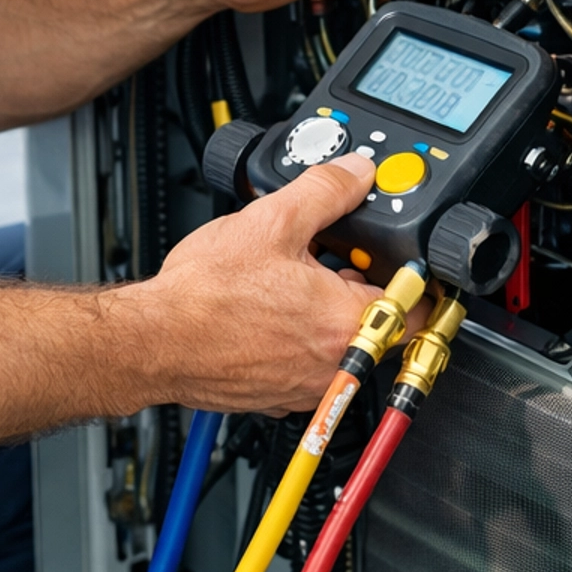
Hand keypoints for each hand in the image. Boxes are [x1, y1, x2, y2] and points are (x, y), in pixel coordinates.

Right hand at [138, 157, 420, 413]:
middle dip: (360, 287)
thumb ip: (326, 190)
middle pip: (379, 323)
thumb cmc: (205, 295)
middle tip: (329, 257)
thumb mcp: (271, 220)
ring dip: (327, 315)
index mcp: (348, 323)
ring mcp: (309, 388)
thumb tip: (356, 173)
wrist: (155, 339)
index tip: (393, 257)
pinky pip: (308, 366)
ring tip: (290, 283)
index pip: (416, 303)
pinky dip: (298, 340)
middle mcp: (338, 366)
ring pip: (342, 345)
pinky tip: (268, 313)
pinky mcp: (280, 398)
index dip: (406, 271)